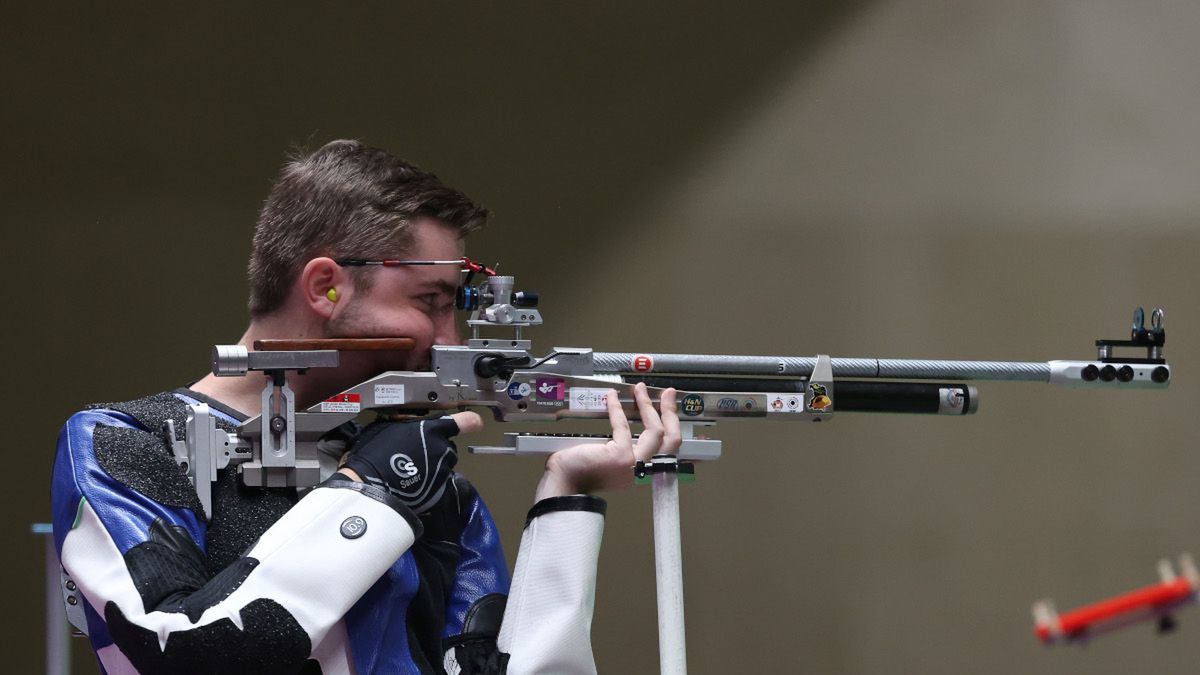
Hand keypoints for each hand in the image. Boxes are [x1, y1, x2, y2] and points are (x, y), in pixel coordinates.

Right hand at [340, 411, 482, 512]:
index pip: (465, 422)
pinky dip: (429, 487)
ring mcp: (443, 472)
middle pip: (448, 448)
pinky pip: (438, 486)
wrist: (368, 485)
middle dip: (437, 450)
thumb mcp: (387, 427)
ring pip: (443, 468)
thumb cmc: (373, 452)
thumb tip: (409, 428)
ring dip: (433, 469)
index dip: (470, 422)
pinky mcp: (439, 492)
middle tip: (414, 455)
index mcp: (433, 430)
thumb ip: (406, 426)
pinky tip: (412, 487)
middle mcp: (443, 450)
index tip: (474, 424)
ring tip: (410, 473)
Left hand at [534, 383, 680, 499]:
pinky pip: (622, 425)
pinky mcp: (621, 457)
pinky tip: (612, 397)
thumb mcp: (611, 460)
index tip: (671, 410)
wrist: (563, 486)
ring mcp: (634, 465)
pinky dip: (617, 408)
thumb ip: (625, 448)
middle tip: (668, 394)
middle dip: (670, 413)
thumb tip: (631, 425)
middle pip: (670, 440)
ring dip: (648, 405)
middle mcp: (642, 471)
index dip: (673, 428)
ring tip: (641, 389)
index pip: (667, 451)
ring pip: (654, 431)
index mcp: (641, 472)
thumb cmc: (580, 474)